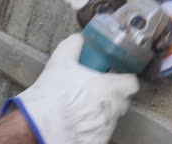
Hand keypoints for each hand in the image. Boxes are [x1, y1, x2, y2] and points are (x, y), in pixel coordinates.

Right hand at [1, 34, 138, 143]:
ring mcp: (107, 126)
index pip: (132, 83)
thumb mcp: (61, 62)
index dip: (124, 79)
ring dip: (102, 110)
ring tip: (81, 107)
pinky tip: (77, 122)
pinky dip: (92, 126)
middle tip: (95, 92)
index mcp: (111, 87)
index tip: (114, 78)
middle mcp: (114, 108)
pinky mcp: (98, 140)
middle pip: (122, 100)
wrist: (39, 125)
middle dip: (112, 96)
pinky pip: (100, 131)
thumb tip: (78, 38)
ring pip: (111, 116)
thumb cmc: (54, 94)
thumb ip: (73, 46)